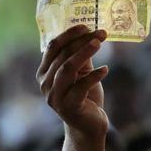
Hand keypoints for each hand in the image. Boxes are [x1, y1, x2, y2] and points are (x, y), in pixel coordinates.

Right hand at [36, 25, 108, 140]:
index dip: (69, 34)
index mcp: (45, 72)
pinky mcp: (68, 107)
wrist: (88, 125)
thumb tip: (90, 33)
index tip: (86, 25)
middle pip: (62, 55)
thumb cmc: (85, 96)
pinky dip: (94, 76)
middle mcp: (45, 84)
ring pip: (67, 68)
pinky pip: (80, 87)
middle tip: (101, 33)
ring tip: (99, 43)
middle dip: (82, 41)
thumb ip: (81, 55)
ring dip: (84, 53)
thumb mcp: (82, 72)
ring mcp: (54, 96)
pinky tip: (105, 69)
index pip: (53, 47)